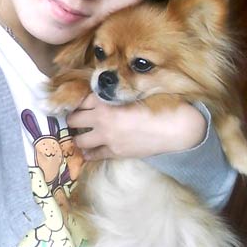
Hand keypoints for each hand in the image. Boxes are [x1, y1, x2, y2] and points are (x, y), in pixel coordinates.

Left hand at [66, 93, 206, 160]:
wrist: (173, 127)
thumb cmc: (157, 104)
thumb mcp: (134, 91)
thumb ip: (115, 92)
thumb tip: (102, 94)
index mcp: (106, 101)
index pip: (81, 100)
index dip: (81, 101)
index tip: (82, 103)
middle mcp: (101, 119)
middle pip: (73, 119)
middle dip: (73, 118)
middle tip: (77, 118)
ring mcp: (107, 138)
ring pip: (79, 140)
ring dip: (79, 136)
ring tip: (83, 133)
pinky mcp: (115, 153)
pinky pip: (93, 155)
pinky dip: (89, 152)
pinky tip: (91, 149)